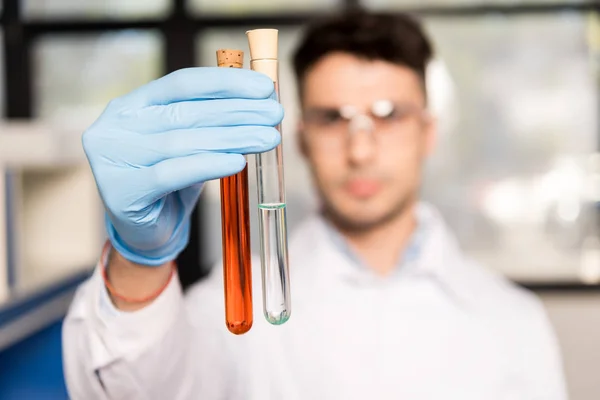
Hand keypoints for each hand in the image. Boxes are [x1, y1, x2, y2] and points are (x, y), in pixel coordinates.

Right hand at [83, 67, 282, 265]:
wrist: (145, 233)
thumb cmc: (170, 182)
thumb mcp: (188, 144)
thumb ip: (209, 121)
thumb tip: (260, 101)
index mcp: (131, 105)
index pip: (182, 84)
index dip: (226, 83)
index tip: (264, 87)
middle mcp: (115, 125)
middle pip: (185, 112)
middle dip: (237, 111)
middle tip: (275, 113)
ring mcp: (111, 158)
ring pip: (181, 142)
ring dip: (232, 138)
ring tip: (268, 137)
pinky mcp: (121, 191)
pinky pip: (172, 173)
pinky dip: (209, 165)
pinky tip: (239, 162)